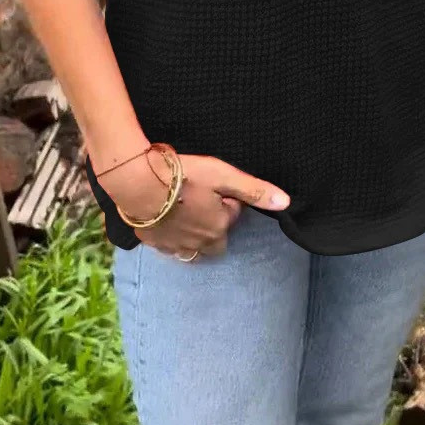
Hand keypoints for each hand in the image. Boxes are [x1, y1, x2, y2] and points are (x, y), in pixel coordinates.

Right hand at [98, 150, 289, 258]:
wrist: (138, 182)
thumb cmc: (183, 176)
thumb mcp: (223, 176)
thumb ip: (255, 191)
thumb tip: (286, 203)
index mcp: (219, 228)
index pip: (232, 216)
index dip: (227, 199)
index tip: (215, 186)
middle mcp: (199, 244)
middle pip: (216, 241)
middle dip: (214, 225)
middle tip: (202, 200)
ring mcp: (174, 246)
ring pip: (192, 248)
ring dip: (194, 234)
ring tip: (185, 211)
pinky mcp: (152, 242)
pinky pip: (168, 245)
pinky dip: (171, 236)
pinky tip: (165, 218)